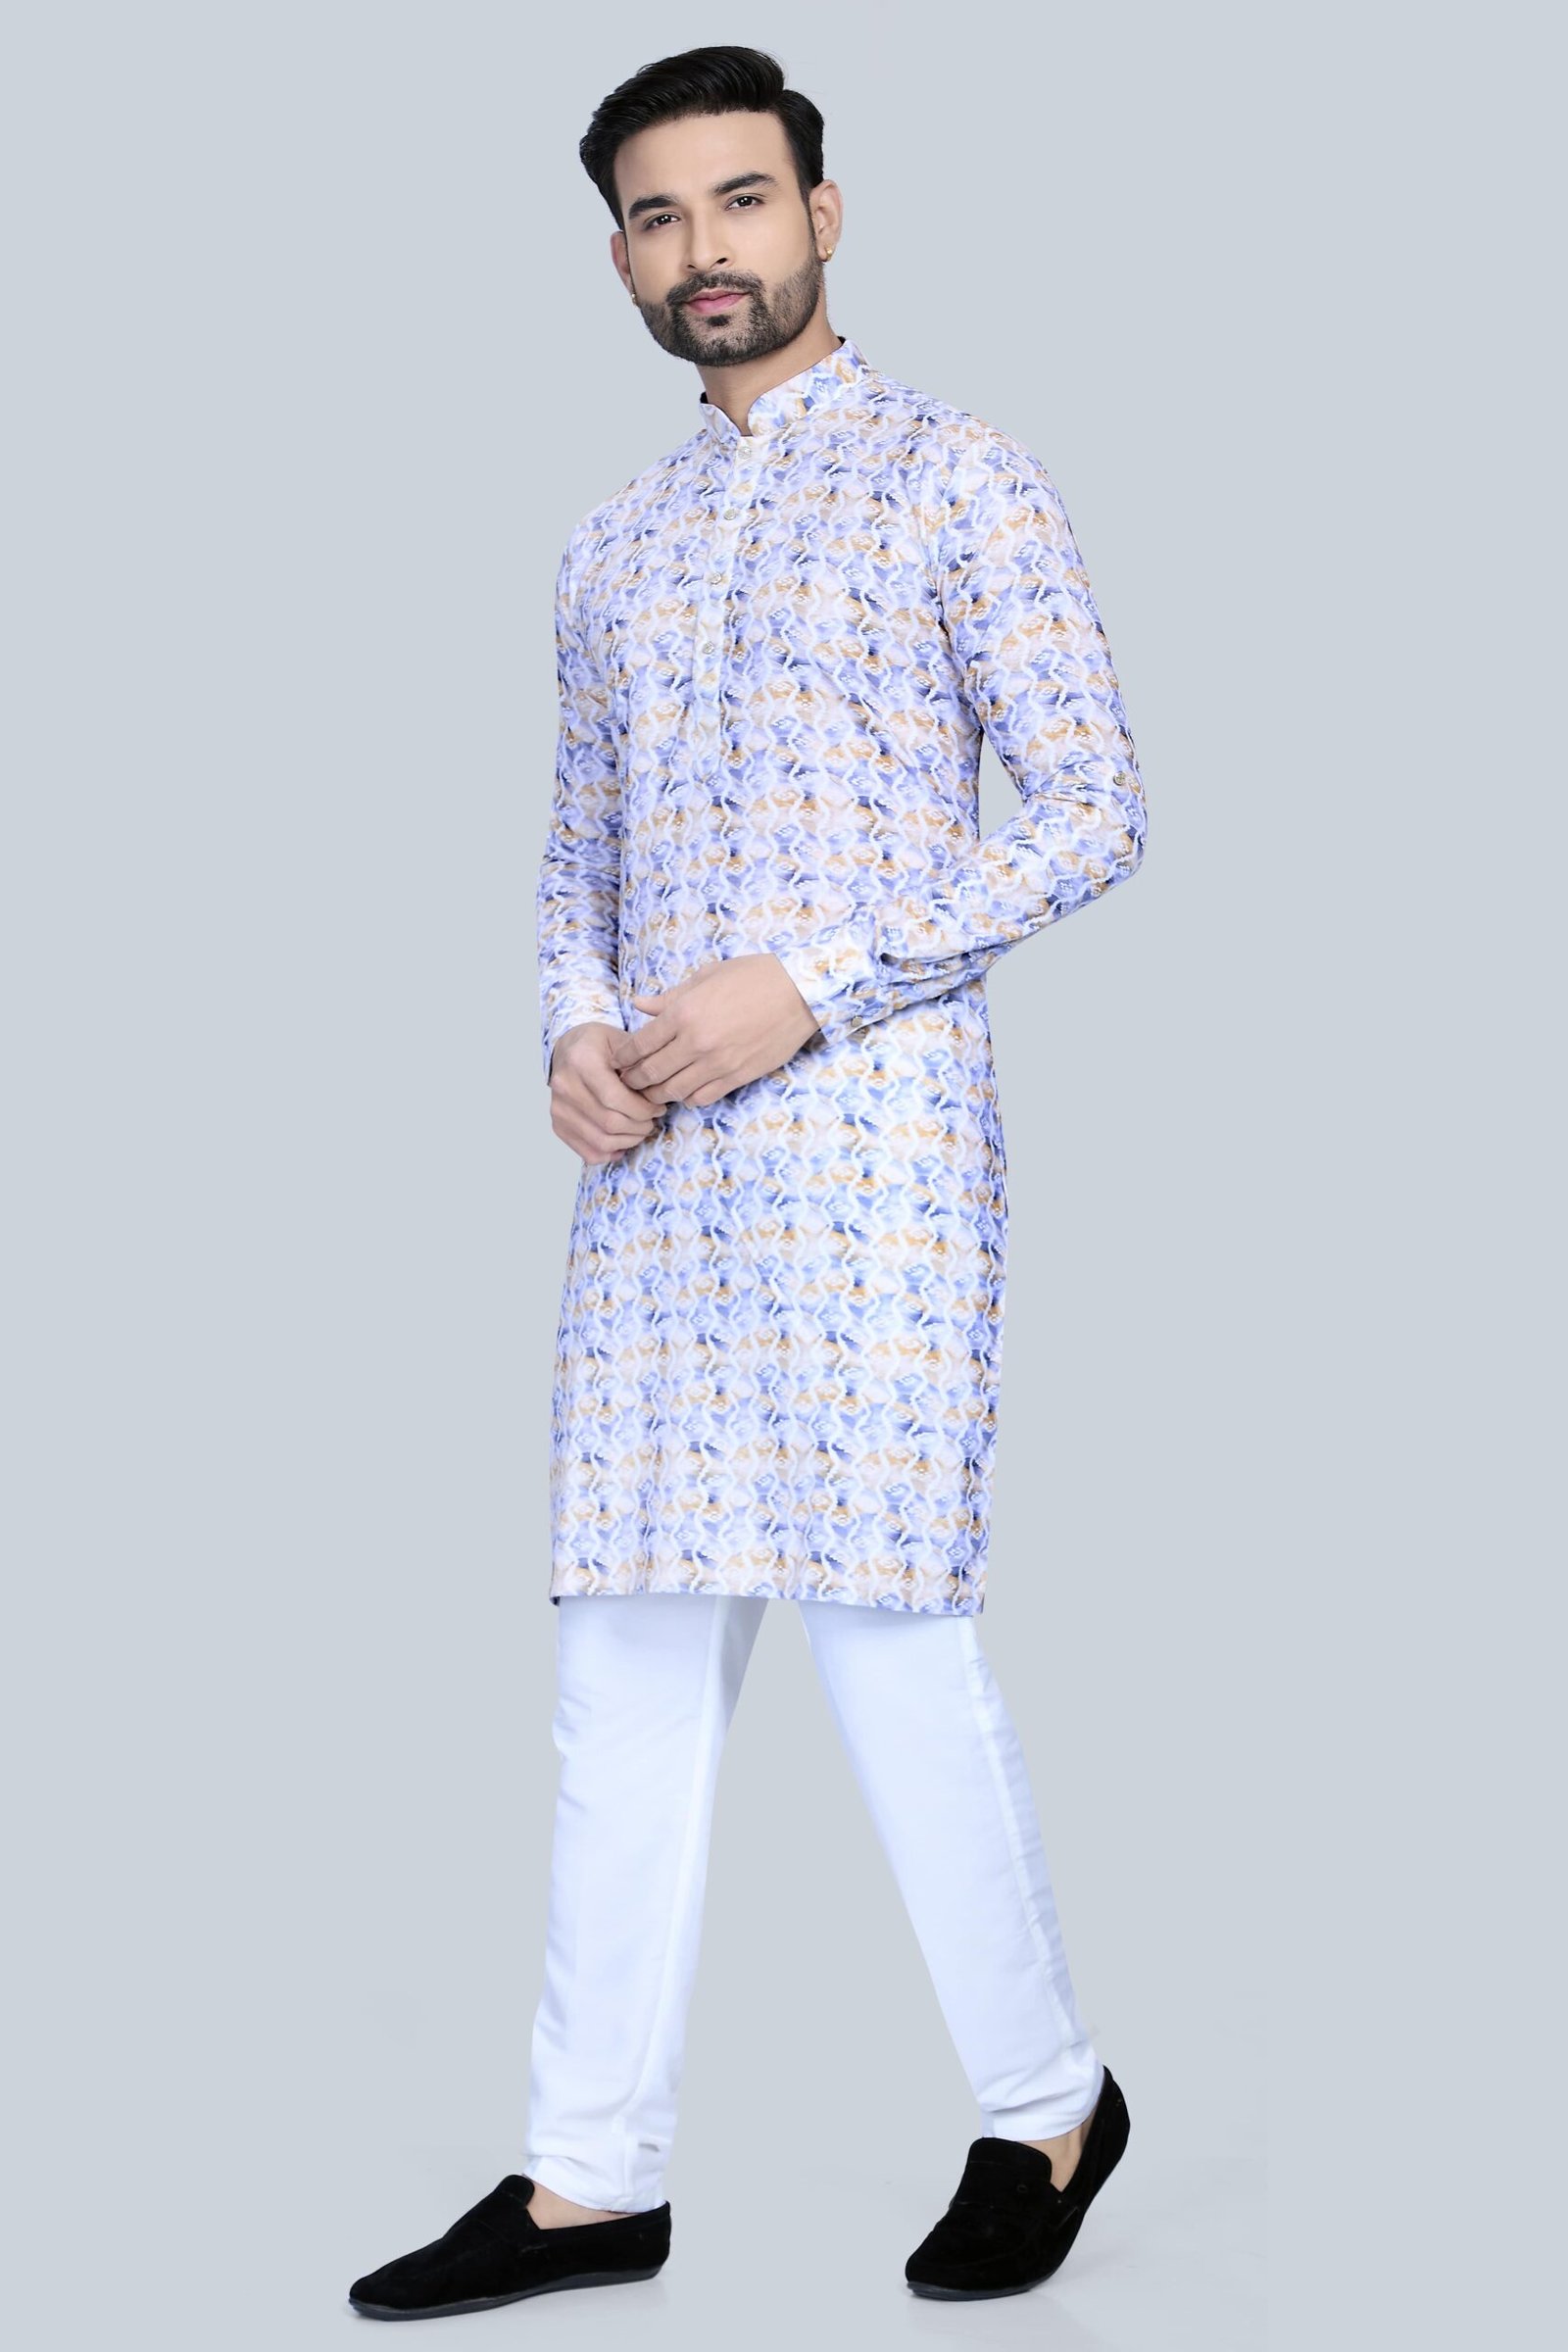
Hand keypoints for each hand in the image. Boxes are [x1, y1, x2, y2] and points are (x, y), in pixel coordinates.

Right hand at [548, 1022, 664, 1164]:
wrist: (568, 1049)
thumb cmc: (599, 1045)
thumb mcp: (622, 1041)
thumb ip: (640, 1064)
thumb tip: (659, 1093)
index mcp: (581, 1061)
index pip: (615, 1098)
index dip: (643, 1109)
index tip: (658, 1108)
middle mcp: (564, 1086)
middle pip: (610, 1123)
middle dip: (640, 1127)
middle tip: (652, 1120)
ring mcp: (558, 1109)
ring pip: (601, 1141)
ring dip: (628, 1141)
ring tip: (640, 1129)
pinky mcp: (558, 1125)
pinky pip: (588, 1152)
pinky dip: (610, 1153)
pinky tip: (622, 1141)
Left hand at [616, 955, 821, 1107]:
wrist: (798, 992)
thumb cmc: (752, 977)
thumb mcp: (706, 977)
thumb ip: (670, 997)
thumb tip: (639, 1005)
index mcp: (684, 1012)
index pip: (640, 1044)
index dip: (624, 1058)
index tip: (618, 1063)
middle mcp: (696, 1042)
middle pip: (651, 1073)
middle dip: (633, 1081)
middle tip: (627, 1083)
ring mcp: (717, 1063)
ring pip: (673, 1091)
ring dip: (657, 1094)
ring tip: (651, 1092)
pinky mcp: (737, 1076)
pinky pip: (702, 1097)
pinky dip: (687, 1098)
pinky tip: (684, 1091)